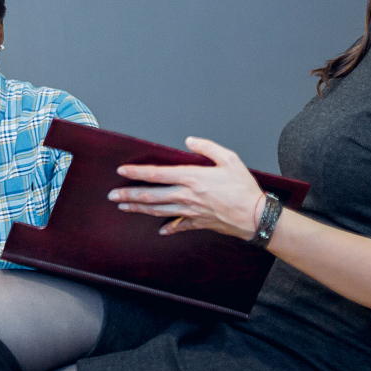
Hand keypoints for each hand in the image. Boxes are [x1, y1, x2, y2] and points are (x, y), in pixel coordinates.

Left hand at [110, 137, 266, 239]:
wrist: (257, 217)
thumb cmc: (245, 188)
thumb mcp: (229, 159)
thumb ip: (207, 147)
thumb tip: (190, 141)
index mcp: (192, 178)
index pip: (157, 174)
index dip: (137, 173)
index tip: (121, 172)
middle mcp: (187, 195)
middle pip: (151, 195)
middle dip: (129, 194)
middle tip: (112, 195)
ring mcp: (191, 211)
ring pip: (159, 210)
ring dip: (139, 208)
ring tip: (124, 207)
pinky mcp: (199, 223)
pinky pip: (179, 225)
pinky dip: (168, 227)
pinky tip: (160, 229)